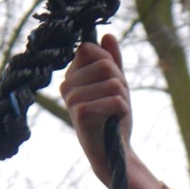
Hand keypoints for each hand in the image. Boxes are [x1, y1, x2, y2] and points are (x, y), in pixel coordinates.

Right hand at [59, 35, 160, 188]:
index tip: (111, 85)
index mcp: (72, 75)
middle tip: (115, 103)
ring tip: (114, 114)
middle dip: (120, 84)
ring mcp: (71, 99)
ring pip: (112, 82)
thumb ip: (112, 61)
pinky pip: (114, 100)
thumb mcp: (116, 85)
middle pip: (105, 65)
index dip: (110, 64)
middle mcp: (66, 85)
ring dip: (123, 99)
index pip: (92, 50)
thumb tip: (108, 35)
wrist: (113, 153)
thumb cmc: (113, 119)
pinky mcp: (80, 114)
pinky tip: (114, 121)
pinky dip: (122, 110)